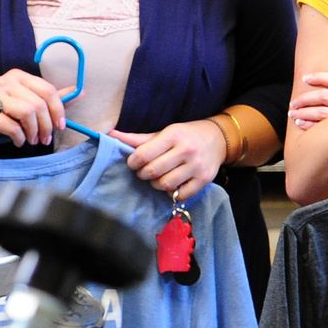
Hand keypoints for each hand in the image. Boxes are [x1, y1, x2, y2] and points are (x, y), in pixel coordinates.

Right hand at [0, 69, 66, 147]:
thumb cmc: (5, 113)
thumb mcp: (30, 102)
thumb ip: (53, 98)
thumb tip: (80, 92)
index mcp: (19, 76)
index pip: (48, 90)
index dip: (58, 109)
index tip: (61, 125)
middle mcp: (6, 82)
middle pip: (39, 103)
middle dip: (46, 125)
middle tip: (45, 139)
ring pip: (27, 112)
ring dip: (34, 131)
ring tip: (32, 140)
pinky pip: (11, 126)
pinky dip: (19, 137)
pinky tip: (19, 141)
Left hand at [110, 120, 227, 203]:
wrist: (219, 138)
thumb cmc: (185, 135)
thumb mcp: (164, 132)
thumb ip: (138, 138)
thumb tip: (109, 135)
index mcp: (173, 135)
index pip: (144, 154)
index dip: (133, 162)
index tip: (134, 162)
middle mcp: (187, 150)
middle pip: (153, 172)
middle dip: (143, 174)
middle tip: (145, 171)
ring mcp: (197, 166)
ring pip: (166, 184)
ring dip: (157, 184)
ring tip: (158, 178)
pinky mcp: (205, 180)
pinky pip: (181, 195)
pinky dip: (173, 193)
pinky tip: (173, 185)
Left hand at [289, 71, 327, 128]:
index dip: (320, 77)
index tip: (305, 78)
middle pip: (324, 96)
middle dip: (305, 98)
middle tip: (293, 103)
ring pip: (321, 111)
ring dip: (303, 112)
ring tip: (293, 114)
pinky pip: (322, 127)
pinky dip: (309, 125)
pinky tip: (301, 124)